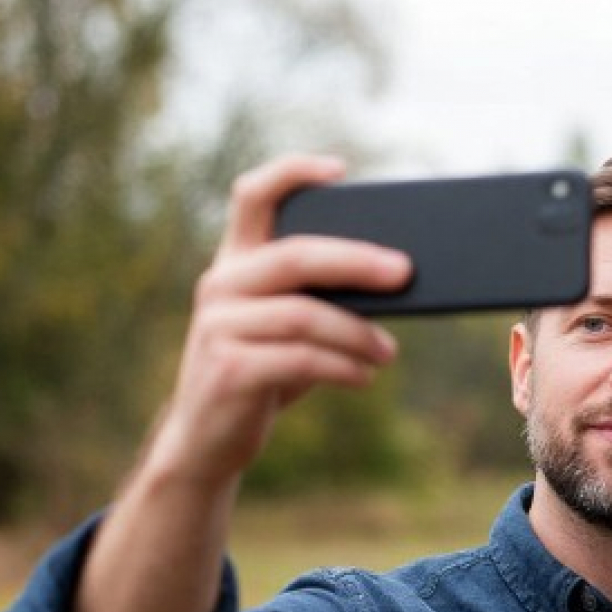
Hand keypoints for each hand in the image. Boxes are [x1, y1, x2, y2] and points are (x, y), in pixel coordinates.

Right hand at [152, 155, 412, 485]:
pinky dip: (343, 367)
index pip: (252, 196)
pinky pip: (301, 360)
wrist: (207, 441)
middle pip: (295, 255)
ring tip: (388, 352)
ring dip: (358, 334)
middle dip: (356, 262)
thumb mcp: (284, 328)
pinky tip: (365, 376)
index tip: (340, 170)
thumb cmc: (261, 374)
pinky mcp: (228, 370)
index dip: (292, 173)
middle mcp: (219, 285)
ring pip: (305, 315)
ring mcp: (218, 327)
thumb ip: (315, 299)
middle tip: (404, 273)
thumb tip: (392, 281)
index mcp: (234, 263)